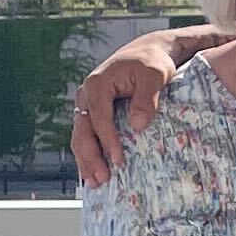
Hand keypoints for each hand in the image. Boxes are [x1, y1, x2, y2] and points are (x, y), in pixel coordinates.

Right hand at [70, 32, 183, 184]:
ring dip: (85, 160)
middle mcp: (86, 95)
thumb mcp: (155, 75)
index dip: (107, 141)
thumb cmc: (151, 62)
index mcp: (97, 85)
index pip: (99, 118)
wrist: (147, 53)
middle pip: (83, 131)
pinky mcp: (93, 113)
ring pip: (80, 136)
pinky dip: (89, 154)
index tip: (118, 160)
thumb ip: (147, 98)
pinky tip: (93, 171)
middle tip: (101, 179)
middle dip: (90, 157)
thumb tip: (138, 125)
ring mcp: (87, 105)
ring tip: (95, 182)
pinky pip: (87, 136)